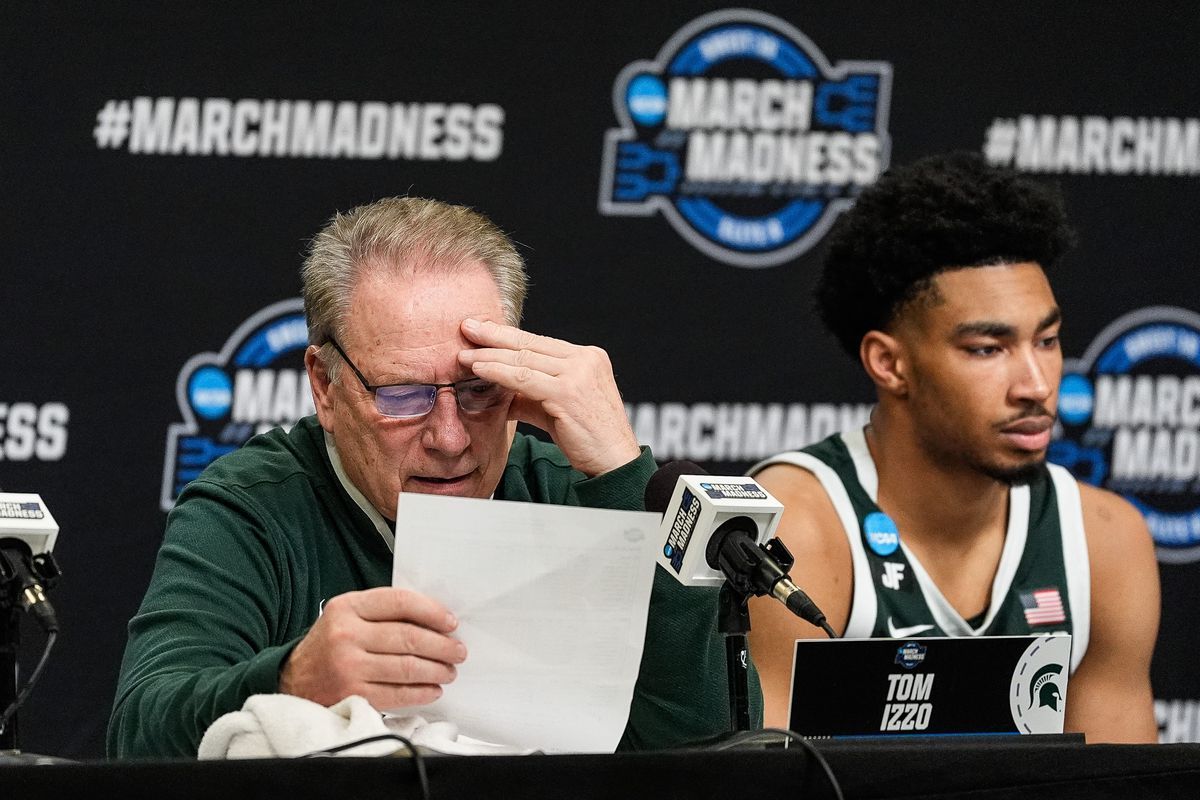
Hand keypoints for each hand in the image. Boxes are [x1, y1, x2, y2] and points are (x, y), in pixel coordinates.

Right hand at [279, 587, 466, 709]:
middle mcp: (346, 635)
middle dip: (442, 645)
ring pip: (407, 667)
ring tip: (449, 670)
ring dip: (436, 670)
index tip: (451, 622)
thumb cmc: (330, 644)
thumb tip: (434, 620)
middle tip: (457, 650)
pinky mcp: (353, 694)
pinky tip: (432, 689)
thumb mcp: (348, 615)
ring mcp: (348, 667)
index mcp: (347, 607)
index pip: (400, 602)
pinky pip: (398, 694)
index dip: (432, 611)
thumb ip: (384, 612)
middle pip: (408, 637)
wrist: (293, 679)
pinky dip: (421, 692)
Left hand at [458, 318, 640, 476]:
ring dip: (490, 355)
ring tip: (465, 354)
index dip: (509, 335)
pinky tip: (479, 369)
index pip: (540, 341)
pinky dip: (498, 372)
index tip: (484, 330)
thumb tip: (498, 388)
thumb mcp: (557, 407)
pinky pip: (523, 378)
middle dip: (495, 335)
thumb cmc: (589, 437)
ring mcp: (578, 373)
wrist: (615, 460)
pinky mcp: (568, 392)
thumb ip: (531, 394)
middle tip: (468, 327)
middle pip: (530, 343)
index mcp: (587, 357)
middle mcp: (585, 359)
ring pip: (524, 358)